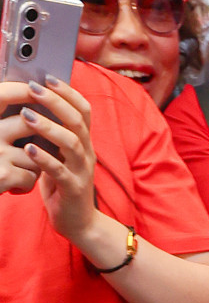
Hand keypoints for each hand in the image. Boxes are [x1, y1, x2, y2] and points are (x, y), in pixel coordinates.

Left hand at [7, 77, 97, 243]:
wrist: (80, 224)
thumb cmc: (64, 188)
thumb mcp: (61, 157)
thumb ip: (53, 138)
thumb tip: (33, 109)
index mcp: (84, 143)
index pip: (83, 110)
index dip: (68, 92)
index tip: (48, 77)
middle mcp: (87, 154)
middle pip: (77, 120)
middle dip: (55, 101)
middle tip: (34, 88)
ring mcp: (82, 171)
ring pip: (71, 143)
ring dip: (49, 127)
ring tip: (28, 116)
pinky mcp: (74, 189)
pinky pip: (60, 171)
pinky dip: (45, 159)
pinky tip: (29, 149)